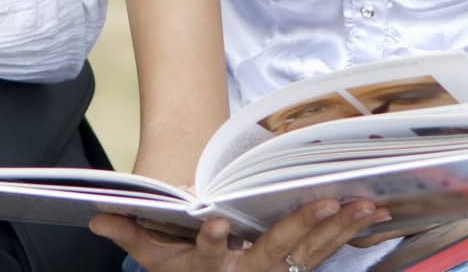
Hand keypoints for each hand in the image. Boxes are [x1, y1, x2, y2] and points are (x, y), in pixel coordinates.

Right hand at [89, 198, 390, 271]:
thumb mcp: (152, 258)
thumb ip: (130, 234)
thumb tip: (97, 214)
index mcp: (208, 270)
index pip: (208, 255)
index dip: (212, 240)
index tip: (215, 220)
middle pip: (273, 253)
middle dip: (299, 227)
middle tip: (324, 203)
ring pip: (309, 253)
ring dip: (338, 229)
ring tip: (362, 205)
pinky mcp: (296, 271)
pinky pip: (325, 253)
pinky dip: (347, 234)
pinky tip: (370, 215)